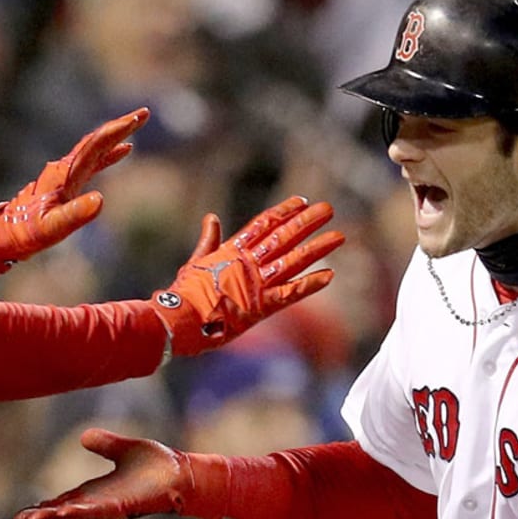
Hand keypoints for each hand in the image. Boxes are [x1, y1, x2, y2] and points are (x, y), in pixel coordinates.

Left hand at [0, 108, 148, 264]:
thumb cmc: (27, 232)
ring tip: (137, 123)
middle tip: (144, 113)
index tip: (138, 118)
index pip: (96, 145)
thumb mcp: (53, 227)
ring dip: (116, 135)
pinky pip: (93, 161)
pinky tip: (124, 151)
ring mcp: (66, 173)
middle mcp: (66, 168)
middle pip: (97, 140)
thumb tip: (100, 199)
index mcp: (66, 173)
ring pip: (95, 147)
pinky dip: (109, 153)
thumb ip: (75, 214)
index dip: (118, 130)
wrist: (5, 234)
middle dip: (121, 125)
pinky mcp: (66, 182)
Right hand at [13, 428, 220, 518]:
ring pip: (77, 515)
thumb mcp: (124, 449)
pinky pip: (99, 511)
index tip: (23, 514)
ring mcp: (112, 507)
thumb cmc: (158, 465)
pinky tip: (65, 513)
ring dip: (55, 518)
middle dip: (42, 517)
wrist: (183, 473)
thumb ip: (105, 444)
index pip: (64, 501)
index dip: (44, 507)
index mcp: (97, 492)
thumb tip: (83, 436)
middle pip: (64, 512)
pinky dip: (81, 513)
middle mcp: (101, 503)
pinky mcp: (125, 507)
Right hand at [152, 197, 344, 355]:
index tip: (302, 201)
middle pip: (283, 237)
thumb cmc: (184, 293)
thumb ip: (209, 240)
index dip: (284, 211)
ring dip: (316, 248)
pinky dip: (310, 285)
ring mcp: (256, 283)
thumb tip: (212, 217)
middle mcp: (248, 263)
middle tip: (328, 209)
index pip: (263, 224)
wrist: (179, 317)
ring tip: (338, 237)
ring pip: (293, 260)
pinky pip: (291, 293)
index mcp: (233, 251)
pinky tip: (329, 276)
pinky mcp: (260, 306)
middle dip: (307, 222)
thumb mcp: (196, 260)